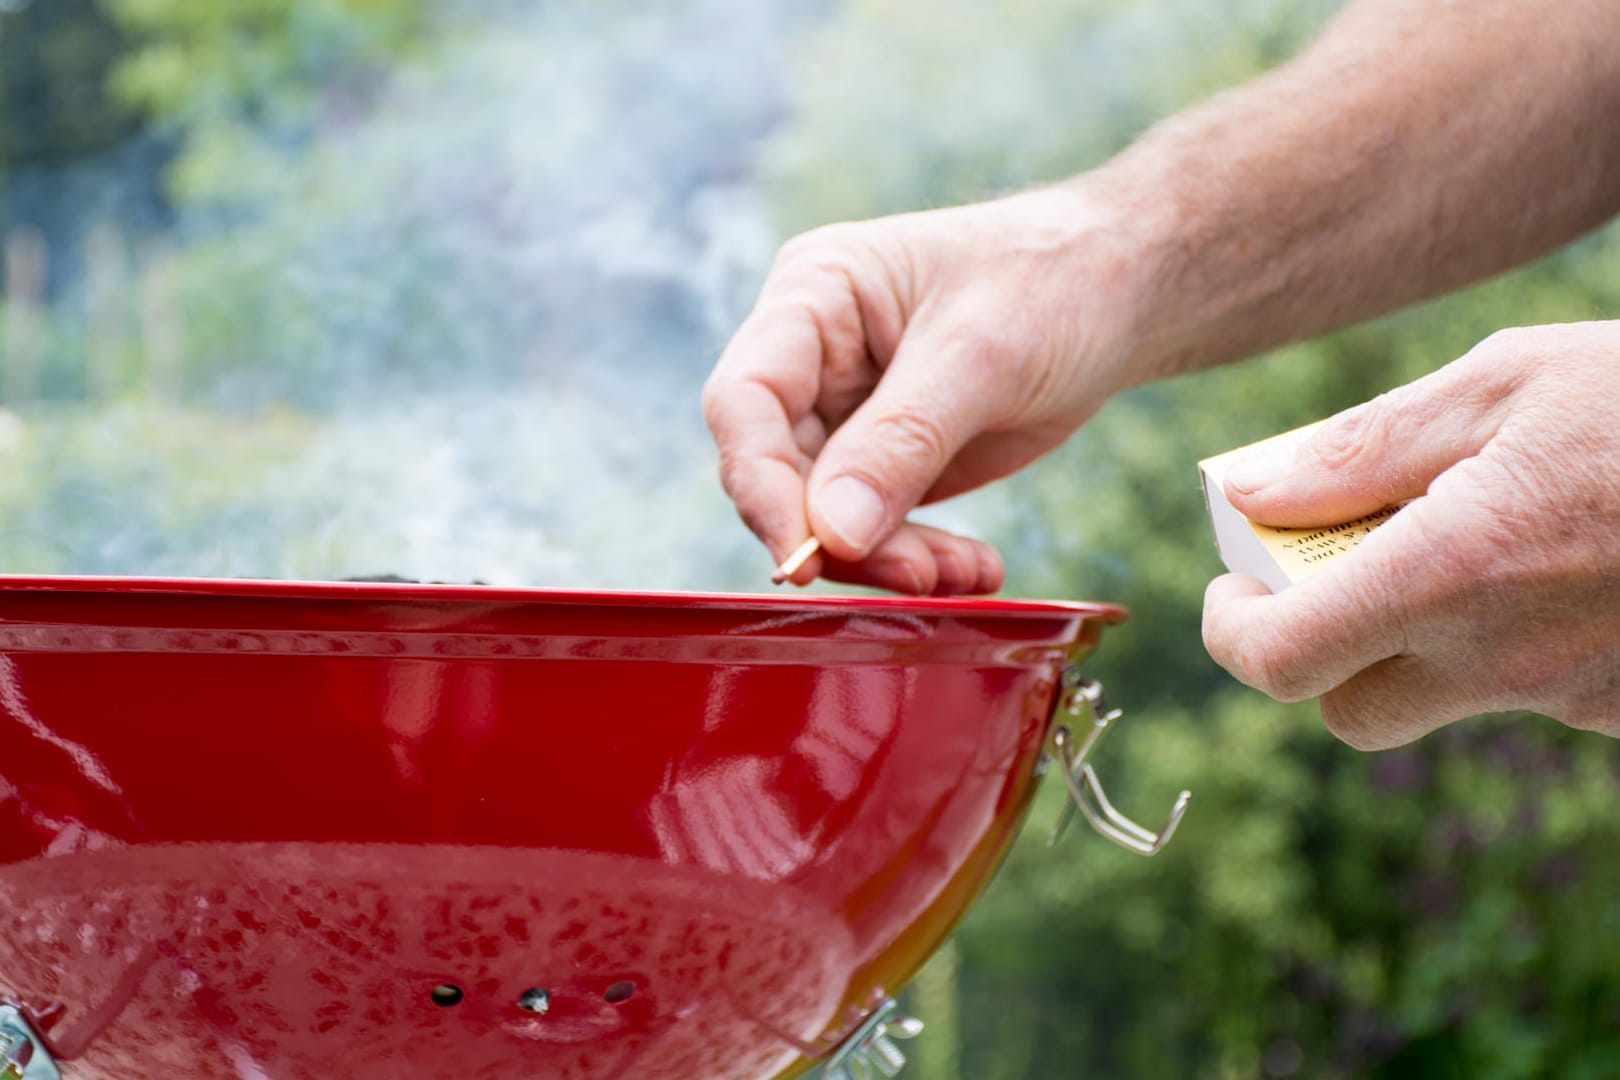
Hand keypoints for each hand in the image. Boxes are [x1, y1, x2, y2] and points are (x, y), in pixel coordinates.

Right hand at [702, 186, 1147, 593]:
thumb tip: (831, 534)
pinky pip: (879, 528)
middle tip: (914, 576)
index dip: (759, 482)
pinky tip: (976, 570)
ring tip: (962, 576)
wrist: (1125, 290)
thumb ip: (900, 442)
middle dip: (841, 536)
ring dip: (888, 559)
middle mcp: (813, 357)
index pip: (745, 398)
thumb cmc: (1052, 280)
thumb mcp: (981, 356)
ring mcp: (849, 412)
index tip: (802, 554)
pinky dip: (921, 559)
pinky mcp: (890, 460)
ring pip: (827, 514)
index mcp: (813, 294)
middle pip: (779, 470)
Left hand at [1203, 321, 1619, 747]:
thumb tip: (1252, 488)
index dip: (1234, 635)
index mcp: (1455, 572)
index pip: (1283, 665)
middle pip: (1350, 713)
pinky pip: (1534, 690)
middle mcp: (1509, 659)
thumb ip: (1366, 447)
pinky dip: (1511, 640)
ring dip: (1426, 637)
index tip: (1236, 586)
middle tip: (1333, 575)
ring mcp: (1580, 696)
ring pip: (1447, 700)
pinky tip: (1558, 562)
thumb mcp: (1511, 382)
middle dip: (1320, 655)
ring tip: (1477, 533)